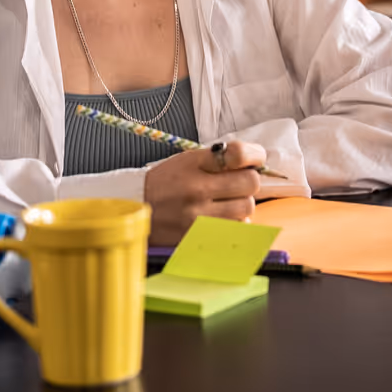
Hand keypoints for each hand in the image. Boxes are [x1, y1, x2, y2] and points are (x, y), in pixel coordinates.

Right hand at [142, 140, 262, 246]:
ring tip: (225, 201)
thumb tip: (254, 163)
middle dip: (248, 181)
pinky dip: (234, 223)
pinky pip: (235, 229)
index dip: (254, 155)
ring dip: (241, 203)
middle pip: (250, 183)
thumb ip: (218, 159)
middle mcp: (197, 189)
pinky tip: (221, 217)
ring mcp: (199, 216)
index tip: (255, 158)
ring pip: (246, 208)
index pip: (238, 154)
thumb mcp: (186, 161)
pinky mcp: (199, 237)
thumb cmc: (166, 182)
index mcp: (194, 164)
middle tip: (237, 183)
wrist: (136, 209)